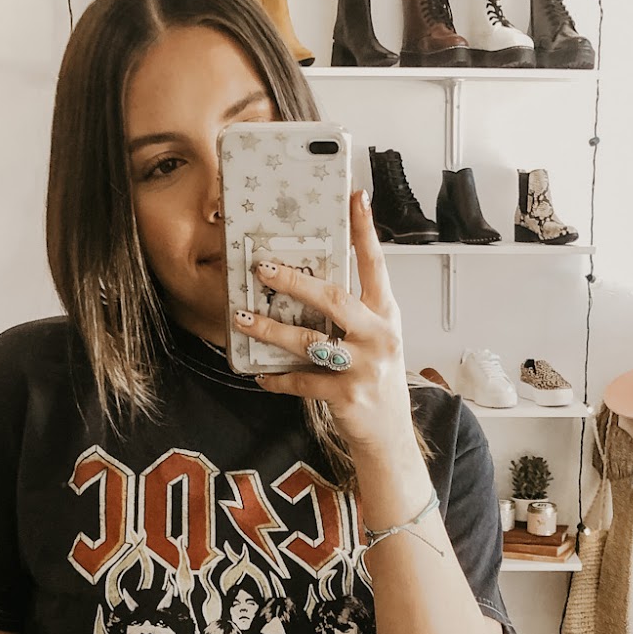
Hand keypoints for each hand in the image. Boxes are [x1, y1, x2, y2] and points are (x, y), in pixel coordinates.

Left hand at [230, 189, 416, 459]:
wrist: (389, 435)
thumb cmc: (377, 380)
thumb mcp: (374, 339)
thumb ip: (352, 312)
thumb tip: (307, 283)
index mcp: (386, 315)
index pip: (376, 265)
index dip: (365, 231)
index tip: (355, 197)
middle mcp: (378, 337)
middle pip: (333, 298)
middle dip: (294, 281)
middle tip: (262, 268)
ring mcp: (364, 367)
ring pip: (310, 341)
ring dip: (271, 329)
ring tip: (243, 319)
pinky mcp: (346, 396)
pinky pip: (302, 381)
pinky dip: (278, 378)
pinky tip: (261, 373)